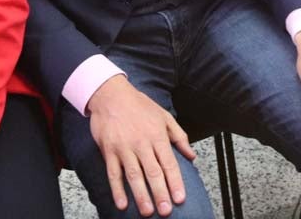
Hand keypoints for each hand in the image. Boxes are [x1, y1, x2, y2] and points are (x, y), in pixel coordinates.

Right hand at [87, 75, 194, 216]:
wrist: (111, 94)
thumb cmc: (139, 105)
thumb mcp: (164, 116)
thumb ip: (179, 136)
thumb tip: (192, 156)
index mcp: (157, 136)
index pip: (169, 163)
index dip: (175, 182)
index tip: (180, 199)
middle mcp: (141, 143)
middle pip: (153, 172)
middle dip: (160, 193)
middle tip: (166, 211)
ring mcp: (124, 147)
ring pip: (134, 175)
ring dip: (141, 195)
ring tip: (147, 212)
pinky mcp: (109, 150)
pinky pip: (113, 172)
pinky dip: (117, 189)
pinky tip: (122, 203)